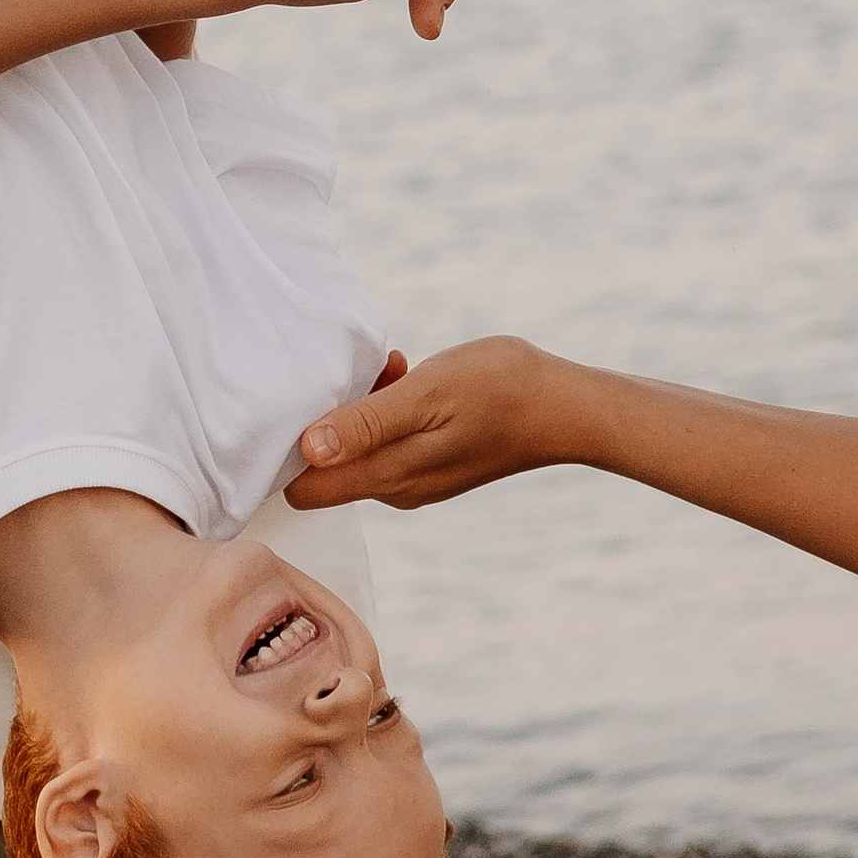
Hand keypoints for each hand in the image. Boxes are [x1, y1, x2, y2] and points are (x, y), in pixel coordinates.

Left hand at [287, 337, 569, 508]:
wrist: (565, 407)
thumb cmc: (499, 391)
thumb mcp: (426, 395)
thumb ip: (366, 424)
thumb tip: (308, 450)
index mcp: (388, 477)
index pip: (305, 489)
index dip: (292, 447)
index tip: (310, 401)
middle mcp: (396, 488)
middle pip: (328, 466)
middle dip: (330, 418)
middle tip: (364, 374)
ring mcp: (415, 480)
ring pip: (358, 448)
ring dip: (363, 406)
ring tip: (395, 369)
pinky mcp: (432, 465)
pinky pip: (387, 441)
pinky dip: (388, 409)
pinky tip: (410, 377)